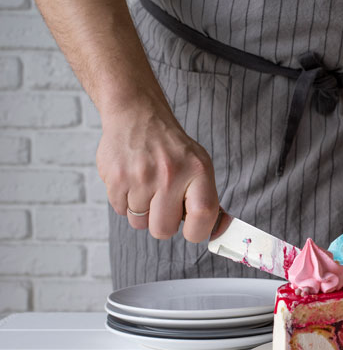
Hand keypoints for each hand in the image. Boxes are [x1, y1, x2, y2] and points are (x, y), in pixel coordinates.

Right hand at [96, 96, 219, 242]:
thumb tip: (219, 233)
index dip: (197, 231)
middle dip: (163, 223)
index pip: (203, 215)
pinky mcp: (116, 178)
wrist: (137, 115)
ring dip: (142, 211)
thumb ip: (207, 200)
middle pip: (163, 230)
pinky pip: (121, 211)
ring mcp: (141, 176)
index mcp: (197, 171)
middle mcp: (170, 173)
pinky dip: (125, 201)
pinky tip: (132, 180)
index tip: (192, 229)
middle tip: (163, 203)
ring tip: (146, 186)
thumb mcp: (199, 166)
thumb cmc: (172, 149)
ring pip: (139, 223)